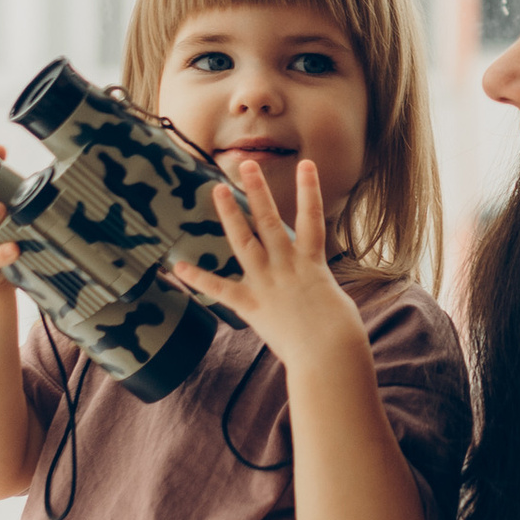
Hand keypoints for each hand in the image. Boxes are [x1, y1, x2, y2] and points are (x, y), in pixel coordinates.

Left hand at [170, 157, 362, 377]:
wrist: (330, 356)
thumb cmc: (342, 334)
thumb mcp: (334, 300)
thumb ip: (317, 286)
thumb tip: (312, 287)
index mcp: (312, 263)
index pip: (312, 217)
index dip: (310, 189)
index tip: (306, 164)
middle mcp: (287, 266)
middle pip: (270, 220)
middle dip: (258, 191)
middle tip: (246, 165)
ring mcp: (267, 284)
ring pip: (244, 241)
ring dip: (230, 214)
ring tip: (217, 190)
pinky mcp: (251, 306)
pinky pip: (220, 290)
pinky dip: (199, 279)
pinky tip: (178, 267)